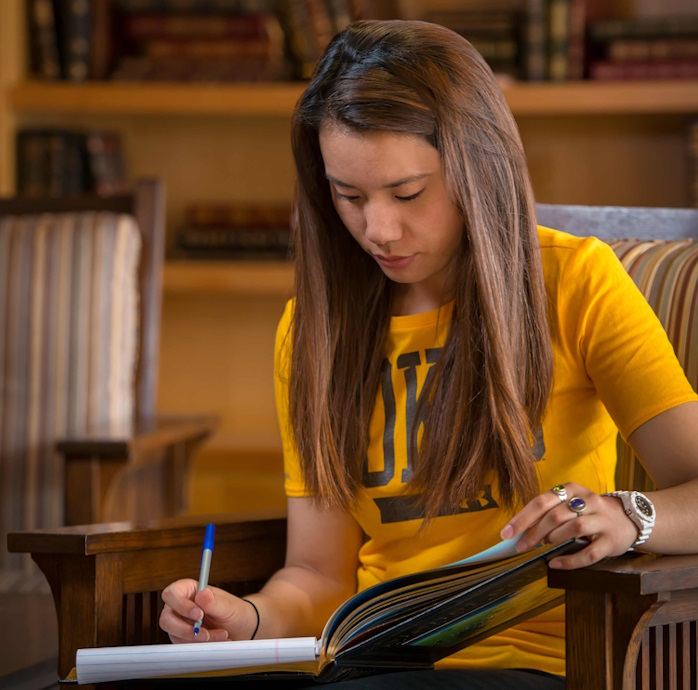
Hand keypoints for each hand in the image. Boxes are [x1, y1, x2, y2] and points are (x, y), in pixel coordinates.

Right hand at [159, 579, 257, 643]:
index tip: (199, 615)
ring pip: (174, 635)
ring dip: (197, 639)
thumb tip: (202, 594)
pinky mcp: (182, 638)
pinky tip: (216, 641)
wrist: (240, 628)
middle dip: (186, 629)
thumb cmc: (233, 611)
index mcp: (188, 590)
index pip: (171, 594)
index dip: (181, 605)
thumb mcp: (228, 606)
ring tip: (220, 635)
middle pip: (166, 619)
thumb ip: (214, 601)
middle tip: (206, 634)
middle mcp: (179, 606)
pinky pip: (183, 646)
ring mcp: (179, 623)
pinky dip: (199, 646)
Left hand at [500, 482, 638, 569]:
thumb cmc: (589, 512)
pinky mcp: (611, 541)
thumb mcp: (569, 504)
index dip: (522, 518)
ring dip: (552, 539)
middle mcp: (588, 501)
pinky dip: (569, 560)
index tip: (506, 533)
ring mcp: (601, 520)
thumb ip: (547, 512)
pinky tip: (555, 563)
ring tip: (542, 546)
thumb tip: (519, 529)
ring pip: (573, 528)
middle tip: (521, 545)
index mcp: (572, 489)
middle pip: (555, 515)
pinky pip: (589, 553)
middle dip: (534, 532)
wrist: (628, 519)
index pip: (542, 501)